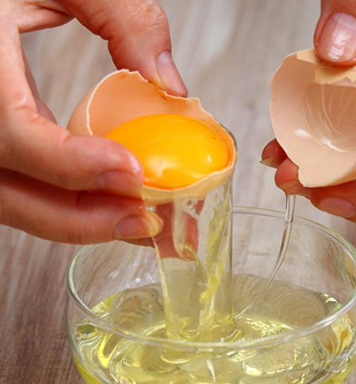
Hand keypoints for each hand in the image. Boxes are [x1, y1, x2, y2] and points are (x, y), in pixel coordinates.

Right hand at [0, 0, 186, 242]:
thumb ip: (121, 17)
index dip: (70, 163)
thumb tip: (170, 86)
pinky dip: (69, 203)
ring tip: (147, 221)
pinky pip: (21, 189)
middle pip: (11, 194)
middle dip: (85, 218)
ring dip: (81, 219)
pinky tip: (116, 202)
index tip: (131, 170)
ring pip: (14, 203)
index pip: (14, 136)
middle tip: (151, 221)